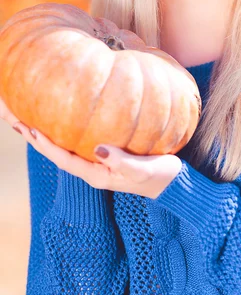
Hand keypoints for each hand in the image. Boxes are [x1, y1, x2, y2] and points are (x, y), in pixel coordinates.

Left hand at [2, 98, 181, 199]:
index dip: (44, 143)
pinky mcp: (103, 154)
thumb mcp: (143, 171)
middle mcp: (89, 168)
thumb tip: (98, 149)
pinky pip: (74, 139)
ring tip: (20, 113)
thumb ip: (122, 162)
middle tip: (10, 113)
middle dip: (30, 134)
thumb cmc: (159, 176)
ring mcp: (95, 161)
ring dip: (38, 130)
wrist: (171, 182)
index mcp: (95, 175)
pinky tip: (55, 114)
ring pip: (59, 144)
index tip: (27, 127)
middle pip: (52, 150)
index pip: (62, 158)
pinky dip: (59, 128)